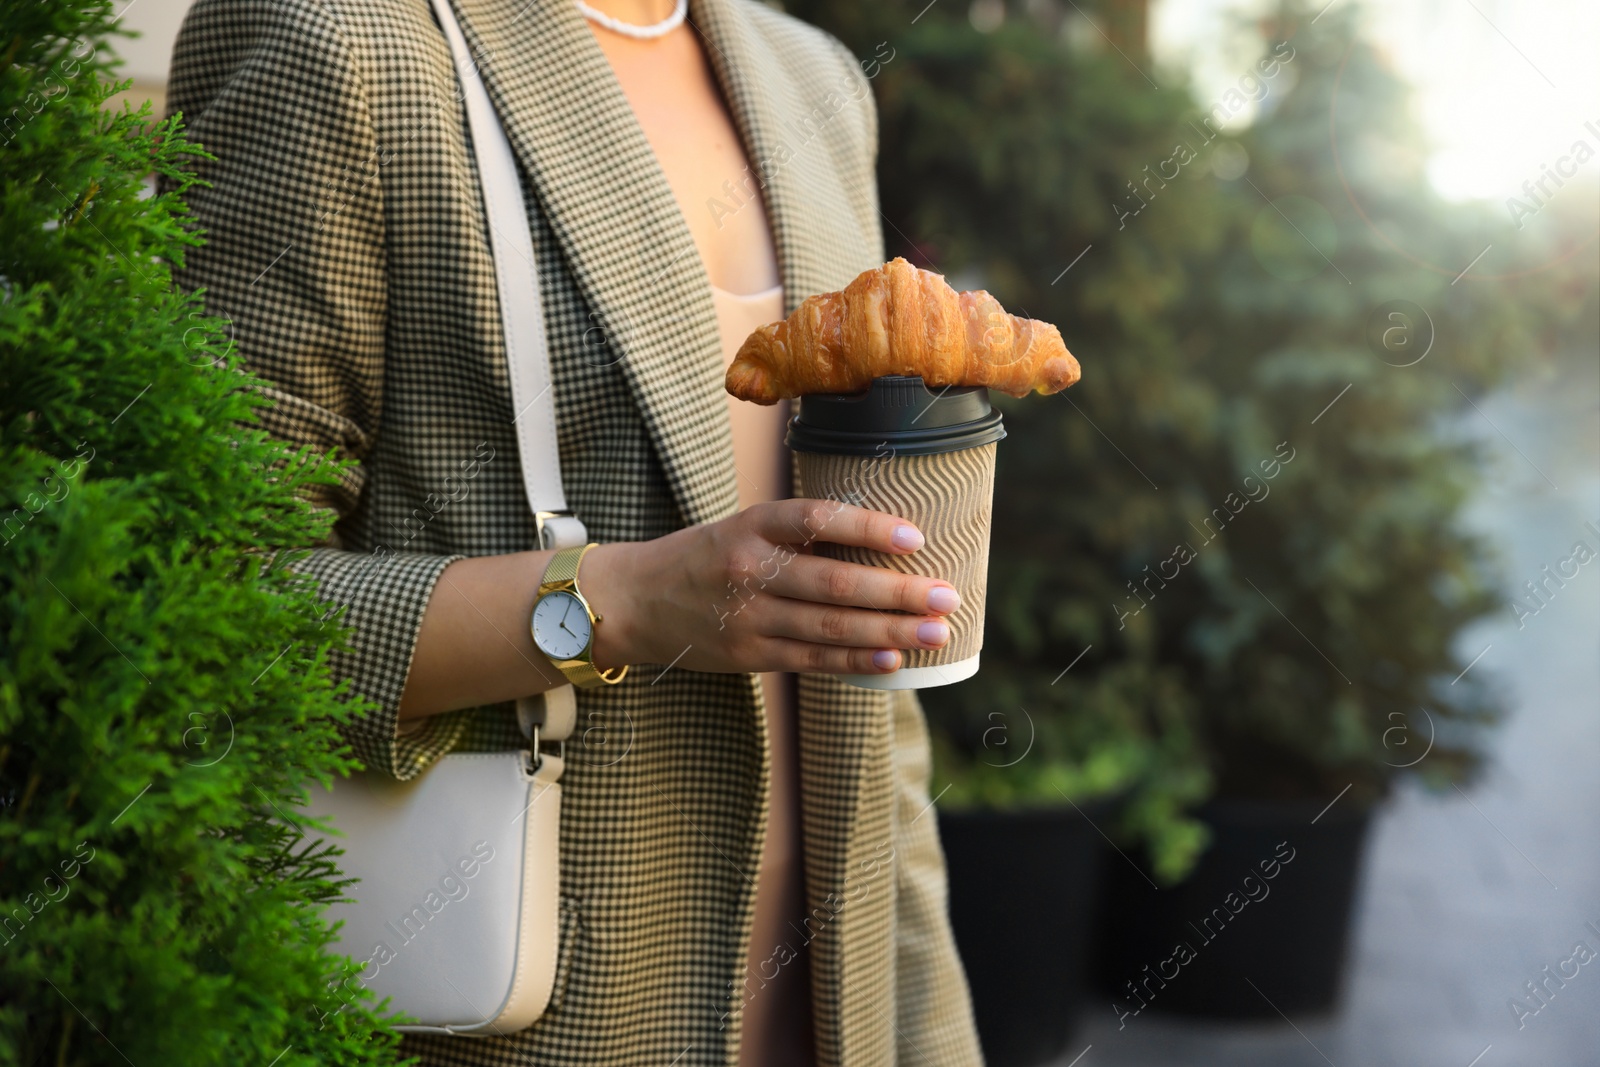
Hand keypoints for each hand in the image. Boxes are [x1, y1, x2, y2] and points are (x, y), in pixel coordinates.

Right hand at [583, 500, 960, 675]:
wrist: (635, 601)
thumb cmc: (706, 557)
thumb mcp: (743, 527)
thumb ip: (800, 534)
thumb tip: (882, 542)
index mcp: (751, 525)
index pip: (816, 520)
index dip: (868, 527)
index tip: (916, 537)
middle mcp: (749, 570)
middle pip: (835, 583)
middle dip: (898, 592)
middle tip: (946, 596)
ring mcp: (748, 617)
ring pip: (830, 627)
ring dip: (890, 631)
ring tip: (936, 632)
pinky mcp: (749, 654)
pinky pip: (813, 660)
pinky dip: (857, 661)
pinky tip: (894, 659)